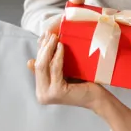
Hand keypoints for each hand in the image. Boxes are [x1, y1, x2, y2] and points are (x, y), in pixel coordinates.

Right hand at [28, 0, 130, 130]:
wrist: (97, 97)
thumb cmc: (82, 83)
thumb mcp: (63, 72)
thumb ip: (50, 64)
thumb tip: (33, 54)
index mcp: (41, 90)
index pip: (36, 66)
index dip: (40, 49)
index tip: (44, 36)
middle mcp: (41, 95)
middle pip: (38, 65)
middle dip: (43, 47)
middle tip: (49, 33)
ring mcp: (47, 95)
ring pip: (43, 66)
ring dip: (48, 48)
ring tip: (54, 36)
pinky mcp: (56, 92)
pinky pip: (55, 68)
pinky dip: (57, 55)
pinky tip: (61, 45)